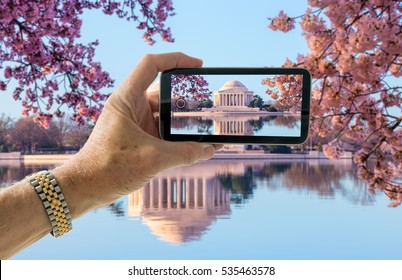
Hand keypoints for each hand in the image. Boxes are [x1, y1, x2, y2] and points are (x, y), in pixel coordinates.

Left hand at [54, 52, 220, 217]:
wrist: (86, 188)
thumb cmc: (108, 168)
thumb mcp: (153, 158)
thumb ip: (185, 153)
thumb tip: (210, 149)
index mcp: (126, 99)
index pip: (152, 65)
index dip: (176, 59)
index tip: (198, 65)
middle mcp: (130, 107)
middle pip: (163, 92)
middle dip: (185, 98)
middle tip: (207, 104)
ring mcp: (134, 123)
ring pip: (164, 113)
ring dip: (182, 120)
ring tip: (205, 126)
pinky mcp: (138, 138)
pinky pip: (161, 130)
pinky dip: (176, 135)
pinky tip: (193, 143)